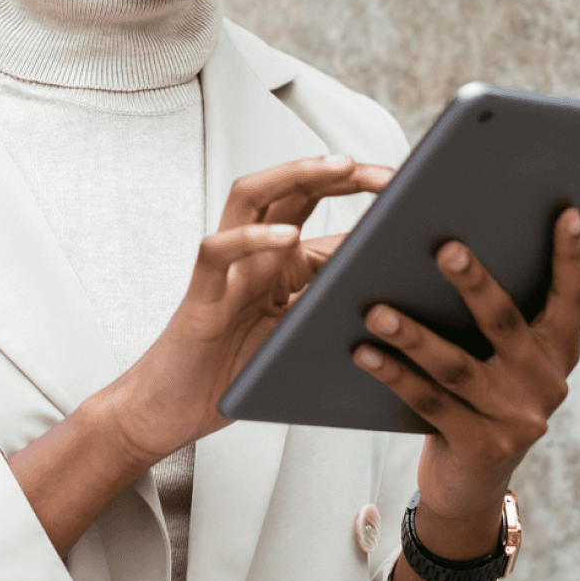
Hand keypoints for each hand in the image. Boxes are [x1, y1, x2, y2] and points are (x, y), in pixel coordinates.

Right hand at [105, 154, 391, 464]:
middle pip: (291, 187)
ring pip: (250, 197)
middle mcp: (252, 254)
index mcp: (278, 260)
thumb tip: (392, 290)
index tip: (409, 185)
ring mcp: (226, 269)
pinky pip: (218, 252)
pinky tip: (284, 236)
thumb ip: (330, 307)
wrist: (170, 412)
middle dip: (339, 171)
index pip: (317, 202)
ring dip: (295, 176)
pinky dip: (251, 237)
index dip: (359, 187)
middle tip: (387, 171)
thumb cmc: (233, 374)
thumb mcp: (298, 336)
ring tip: (337, 168)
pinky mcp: (201, 294)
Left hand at [354, 207, 579, 552]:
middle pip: (504, 322)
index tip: (566, 212)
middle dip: (474, 283)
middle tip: (444, 248)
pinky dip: (394, 374)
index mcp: (558, 350)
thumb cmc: (478, 395)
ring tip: (375, 309)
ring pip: (457, 366)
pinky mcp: (482, 447)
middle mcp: (547, 383)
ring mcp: (517, 419)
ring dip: (413, 335)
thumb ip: (495, 315)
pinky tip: (363, 352)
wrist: (470, 483)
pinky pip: (429, 401)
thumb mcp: (499, 358)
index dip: (570, 256)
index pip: (573, 297)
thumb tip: (448, 245)